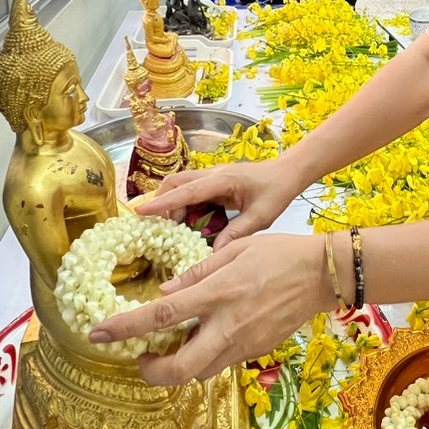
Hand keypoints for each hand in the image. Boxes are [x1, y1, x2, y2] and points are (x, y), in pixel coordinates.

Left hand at [88, 234, 326, 383]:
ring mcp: (243, 343)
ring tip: (173, 345)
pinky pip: (222, 362)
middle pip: (179, 368)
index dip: (125, 328)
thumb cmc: (279, 253)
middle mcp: (227, 325)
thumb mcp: (235, 250)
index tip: (98, 334)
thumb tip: (167, 291)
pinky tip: (207, 336)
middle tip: (141, 359)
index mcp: (217, 293)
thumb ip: (198, 272)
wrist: (322, 275)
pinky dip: (206, 356)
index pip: (161, 316)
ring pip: (200, 372)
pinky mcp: (256, 351)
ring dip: (179, 366)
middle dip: (151, 372)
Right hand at [136, 163, 296, 248]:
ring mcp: (211, 176)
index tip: (142, 211)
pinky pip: (190, 191)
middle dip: (161, 202)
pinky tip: (186, 223)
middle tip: (155, 227)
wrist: (286, 173)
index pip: (187, 191)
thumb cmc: (276, 191)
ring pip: (180, 185)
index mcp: (224, 180)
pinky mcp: (213, 182)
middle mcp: (213, 174)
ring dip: (171, 204)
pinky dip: (182, 205)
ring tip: (171, 229)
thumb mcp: (261, 216)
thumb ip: (237, 232)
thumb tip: (213, 254)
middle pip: (175, 182)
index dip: (164, 202)